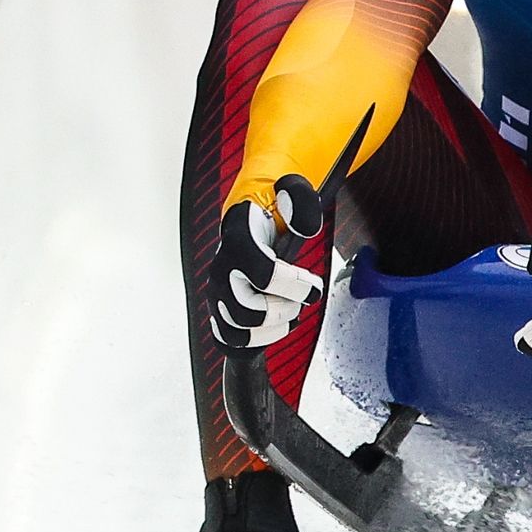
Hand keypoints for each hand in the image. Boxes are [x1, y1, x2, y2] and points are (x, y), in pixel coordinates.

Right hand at [209, 175, 324, 351]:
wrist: (252, 218)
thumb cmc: (274, 208)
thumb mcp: (292, 190)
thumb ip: (301, 200)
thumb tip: (306, 226)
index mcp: (238, 241)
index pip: (265, 275)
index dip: (295, 286)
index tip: (313, 285)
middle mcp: (221, 270)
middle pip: (249, 312)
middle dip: (283, 309)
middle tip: (299, 299)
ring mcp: (218, 293)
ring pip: (239, 331)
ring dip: (272, 327)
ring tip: (289, 311)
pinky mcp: (220, 311)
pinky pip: (230, 341)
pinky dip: (256, 340)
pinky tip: (275, 325)